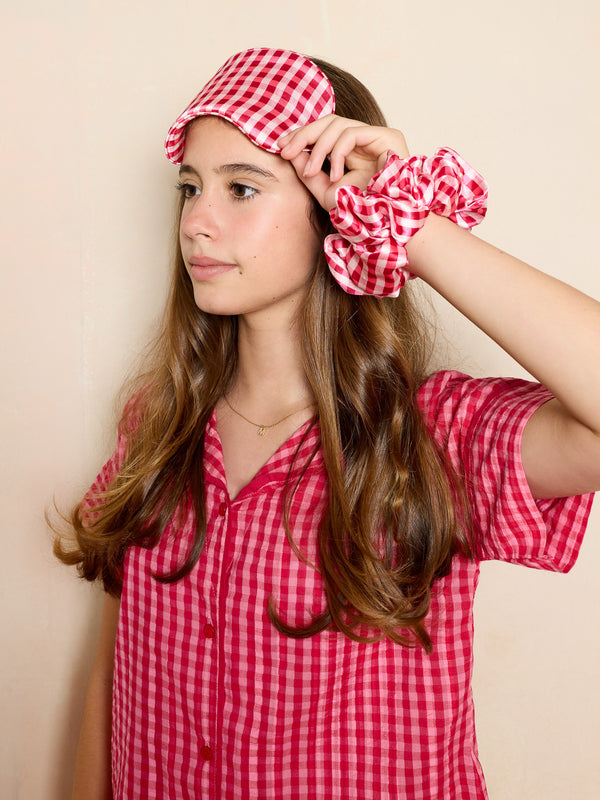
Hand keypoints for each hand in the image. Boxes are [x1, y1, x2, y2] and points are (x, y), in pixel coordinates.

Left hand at [278, 114, 408, 210]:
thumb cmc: (362, 212)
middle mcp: (365, 140)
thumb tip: (290, 152)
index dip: (302, 136)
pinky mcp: (388, 136)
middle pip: (328, 122)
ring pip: (337, 124)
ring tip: (310, 172)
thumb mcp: (326, 193)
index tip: (281, 148)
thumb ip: (309, 173)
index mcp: (353, 151)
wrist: (388, 224)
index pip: (324, 132)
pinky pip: (351, 133)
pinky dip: (336, 153)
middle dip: (303, 135)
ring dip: (317, 148)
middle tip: (285, 151)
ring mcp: (377, 137)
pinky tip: (335, 174)